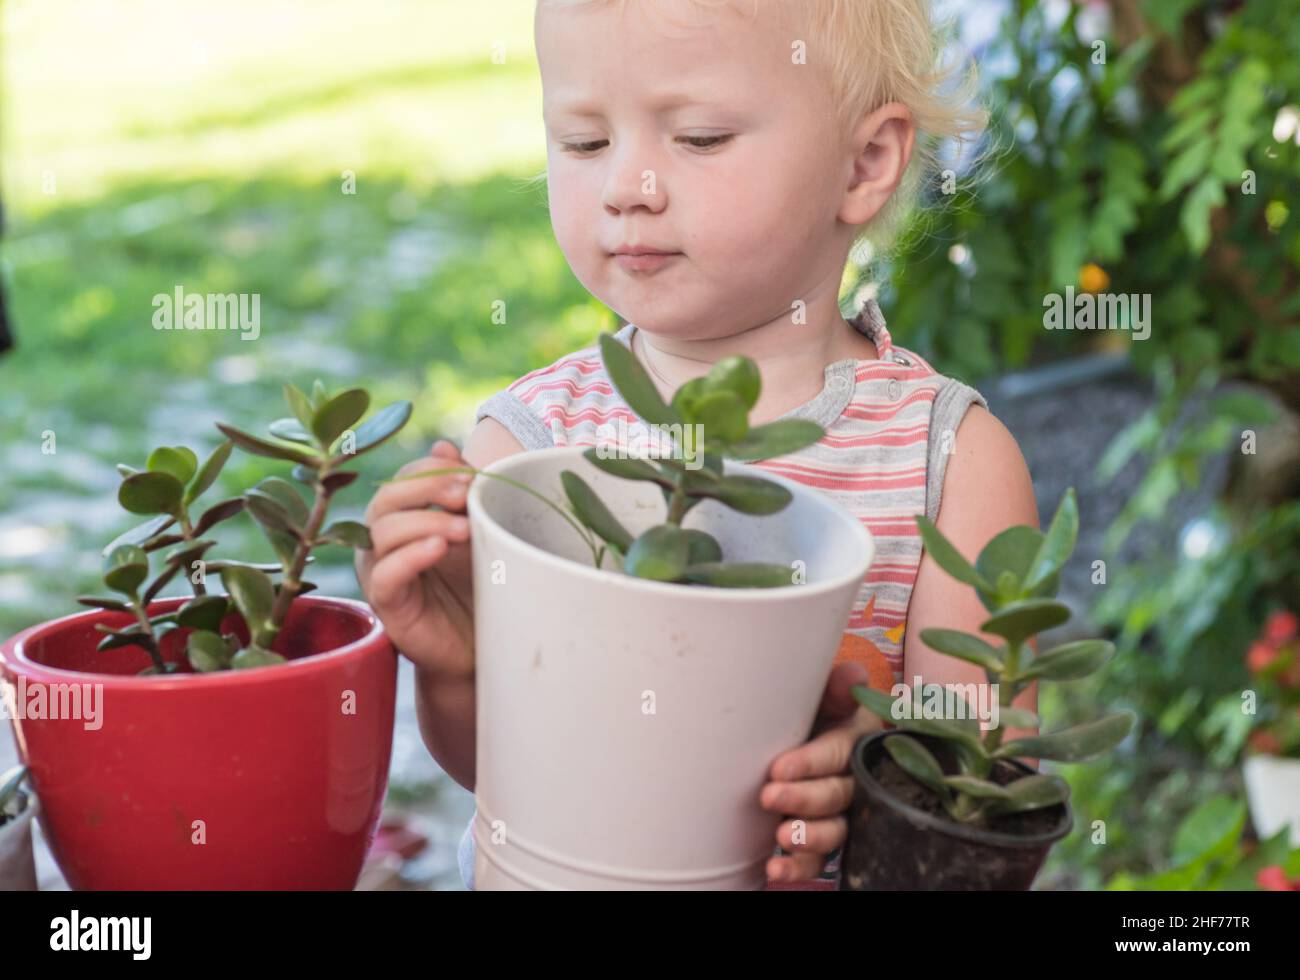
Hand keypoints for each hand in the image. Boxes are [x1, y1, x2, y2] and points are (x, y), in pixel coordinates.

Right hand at [354, 439, 476, 679]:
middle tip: (466, 493)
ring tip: (465, 528)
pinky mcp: (387, 603)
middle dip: (426, 488)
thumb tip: (445, 445)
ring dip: (426, 521)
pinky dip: (410, 557)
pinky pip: (385, 574)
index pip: (404, 478)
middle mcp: (384, 540)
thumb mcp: (478, 530)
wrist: (481, 644)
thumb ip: (462, 491)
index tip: (472, 475)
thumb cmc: (477, 584)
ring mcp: (381, 571)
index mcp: (404, 516)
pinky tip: (438, 549)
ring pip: (383, 532)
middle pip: (386, 499)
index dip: (433, 469)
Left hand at [760, 661, 883, 881]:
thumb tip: (853, 678)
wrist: (779, 729)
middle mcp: (854, 776)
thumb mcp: (815, 692)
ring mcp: (840, 811)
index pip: (840, 752)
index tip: (779, 767)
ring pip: (836, 830)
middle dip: (805, 798)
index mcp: (856, 736)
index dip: (813, 762)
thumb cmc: (801, 706)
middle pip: (838, 794)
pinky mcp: (823, 837)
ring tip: (782, 835)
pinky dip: (798, 867)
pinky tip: (776, 869)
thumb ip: (833, 685)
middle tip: (770, 796)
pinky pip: (819, 859)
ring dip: (809, 837)